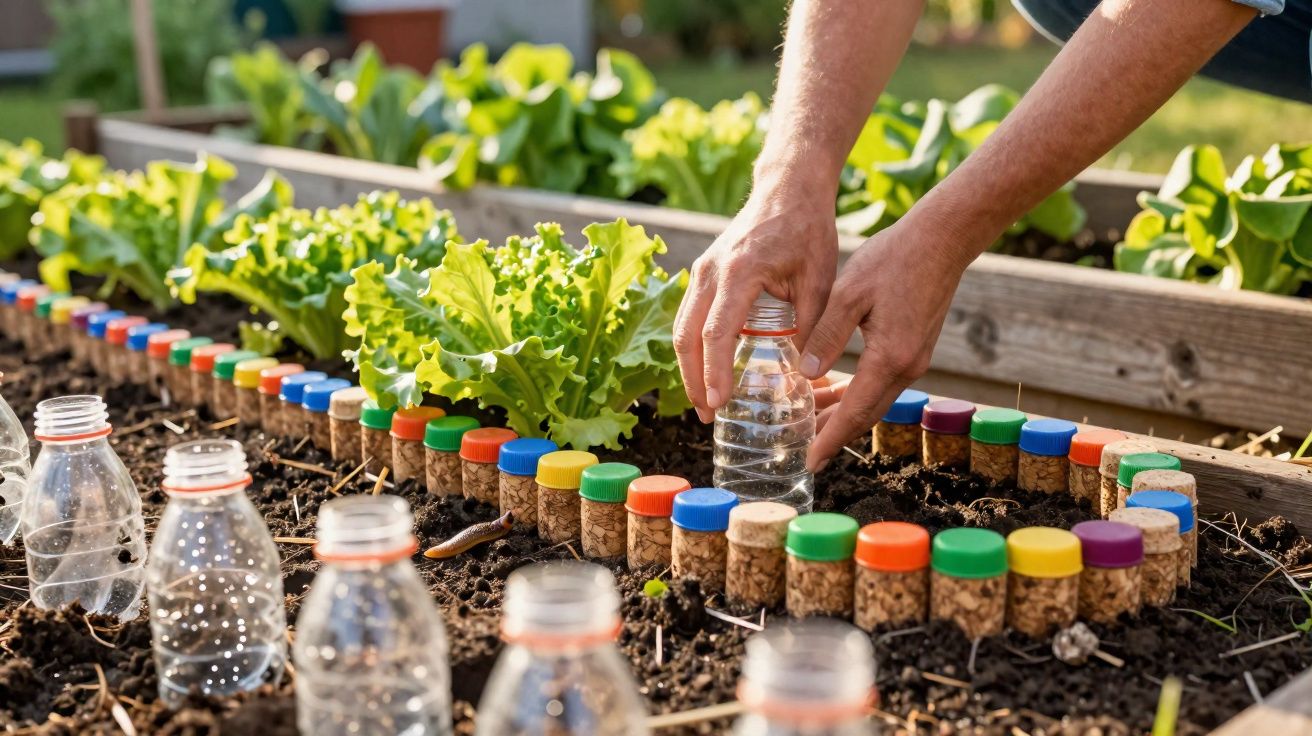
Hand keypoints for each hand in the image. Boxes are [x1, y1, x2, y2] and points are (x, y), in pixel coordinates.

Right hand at [674, 186, 838, 421]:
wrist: (787, 187)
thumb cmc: (806, 229)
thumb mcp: (820, 279)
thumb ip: (811, 324)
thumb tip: (805, 371)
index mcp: (738, 273)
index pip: (716, 333)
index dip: (713, 372)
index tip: (717, 403)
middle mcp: (710, 272)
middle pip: (686, 336)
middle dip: (693, 380)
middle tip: (707, 415)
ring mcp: (702, 271)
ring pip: (681, 328)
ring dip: (689, 367)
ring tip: (704, 400)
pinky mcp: (703, 273)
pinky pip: (688, 316)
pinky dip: (692, 346)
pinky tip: (707, 369)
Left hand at [799, 216, 971, 469]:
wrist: (941, 240)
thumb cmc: (893, 259)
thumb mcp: (848, 293)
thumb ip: (825, 336)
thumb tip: (806, 375)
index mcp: (890, 357)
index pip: (855, 412)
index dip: (830, 439)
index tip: (810, 461)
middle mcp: (907, 367)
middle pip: (866, 414)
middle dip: (833, 434)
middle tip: (801, 449)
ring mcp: (914, 360)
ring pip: (873, 400)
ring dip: (843, 413)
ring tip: (808, 421)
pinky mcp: (914, 350)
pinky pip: (881, 383)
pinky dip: (856, 393)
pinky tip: (832, 390)